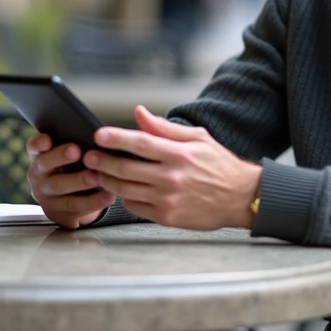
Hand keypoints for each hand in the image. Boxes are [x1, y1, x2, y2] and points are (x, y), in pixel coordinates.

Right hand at [25, 134, 115, 228]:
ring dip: (78, 181)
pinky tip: (107, 195)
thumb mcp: (71, 158)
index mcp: (40, 157)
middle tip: (76, 151)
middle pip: (45, 165)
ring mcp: (46, 196)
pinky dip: (92, 202)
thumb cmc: (75, 170)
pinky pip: (74, 207)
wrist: (74, 200)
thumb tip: (97, 137)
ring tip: (95, 177)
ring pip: (59, 188)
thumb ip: (77, 146)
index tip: (48, 139)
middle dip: (60, 157)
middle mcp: (38, 176)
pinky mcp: (57, 213)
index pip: (34, 146)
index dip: (39, 143)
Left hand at [84, 106, 261, 230]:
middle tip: (89, 156)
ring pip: (126, 190)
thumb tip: (138, 113)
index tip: (98, 134)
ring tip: (97, 172)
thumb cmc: (218, 164)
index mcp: (179, 154)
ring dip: (107, 181)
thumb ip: (165, 128)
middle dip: (103, 161)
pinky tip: (120, 189)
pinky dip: (124, 197)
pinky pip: (135, 206)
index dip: (116, 138)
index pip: (140, 142)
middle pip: (126, 169)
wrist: (241, 197)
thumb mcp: (198, 138)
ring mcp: (168, 199)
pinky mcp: (167, 217)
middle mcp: (172, 177)